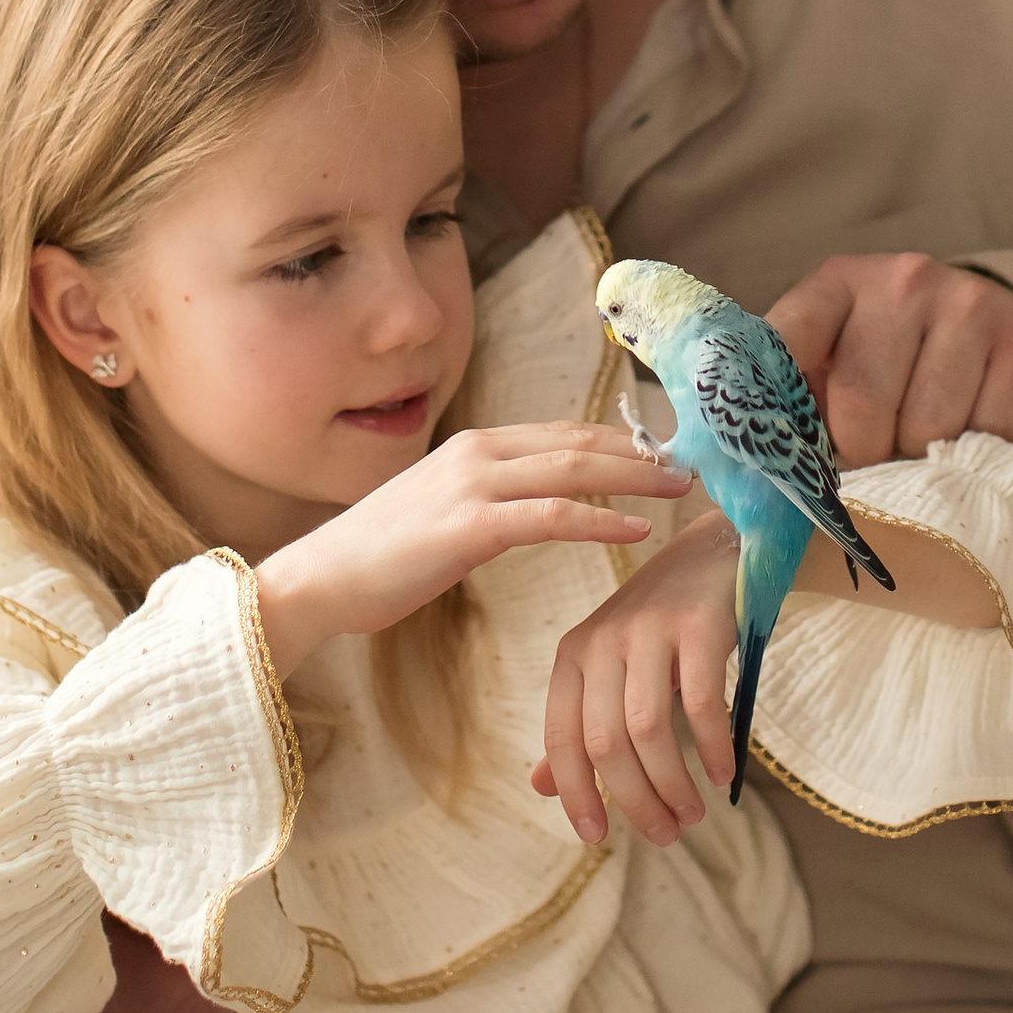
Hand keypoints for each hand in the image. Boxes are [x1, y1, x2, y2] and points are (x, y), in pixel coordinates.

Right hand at [257, 421, 685, 673]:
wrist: (320, 579)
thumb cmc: (378, 557)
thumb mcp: (440, 511)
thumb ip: (486, 498)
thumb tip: (527, 506)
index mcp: (475, 447)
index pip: (563, 432)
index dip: (619, 440)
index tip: (664, 452)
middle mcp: (479, 453)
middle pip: (579, 441)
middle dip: (641, 451)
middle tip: (693, 463)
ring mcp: (473, 485)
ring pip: (574, 469)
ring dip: (635, 477)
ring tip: (681, 488)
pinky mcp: (470, 526)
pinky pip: (552, 516)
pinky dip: (600, 518)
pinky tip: (636, 528)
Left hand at [532, 511, 740, 846]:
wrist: (717, 553)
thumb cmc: (660, 623)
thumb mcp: (611, 667)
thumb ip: (578, 723)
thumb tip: (542, 786)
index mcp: (574, 654)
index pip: (562, 738)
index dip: (576, 793)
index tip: (596, 838)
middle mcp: (603, 640)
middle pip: (606, 742)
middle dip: (635, 800)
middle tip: (666, 835)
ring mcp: (649, 630)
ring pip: (649, 730)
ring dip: (672, 784)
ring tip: (693, 813)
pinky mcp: (697, 625)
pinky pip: (701, 704)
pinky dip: (712, 748)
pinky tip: (723, 775)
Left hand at [767, 254, 1012, 467]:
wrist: (996, 325)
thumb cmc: (894, 357)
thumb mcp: (835, 358)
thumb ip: (791, 395)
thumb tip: (741, 464)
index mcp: (837, 284)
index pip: (786, 345)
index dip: (782, 412)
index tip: (786, 449)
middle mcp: (902, 280)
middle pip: (862, 407)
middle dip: (866, 452)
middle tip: (879, 448)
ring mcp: (968, 304)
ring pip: (927, 429)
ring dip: (925, 457)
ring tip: (927, 437)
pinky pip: (988, 433)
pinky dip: (979, 453)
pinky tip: (974, 428)